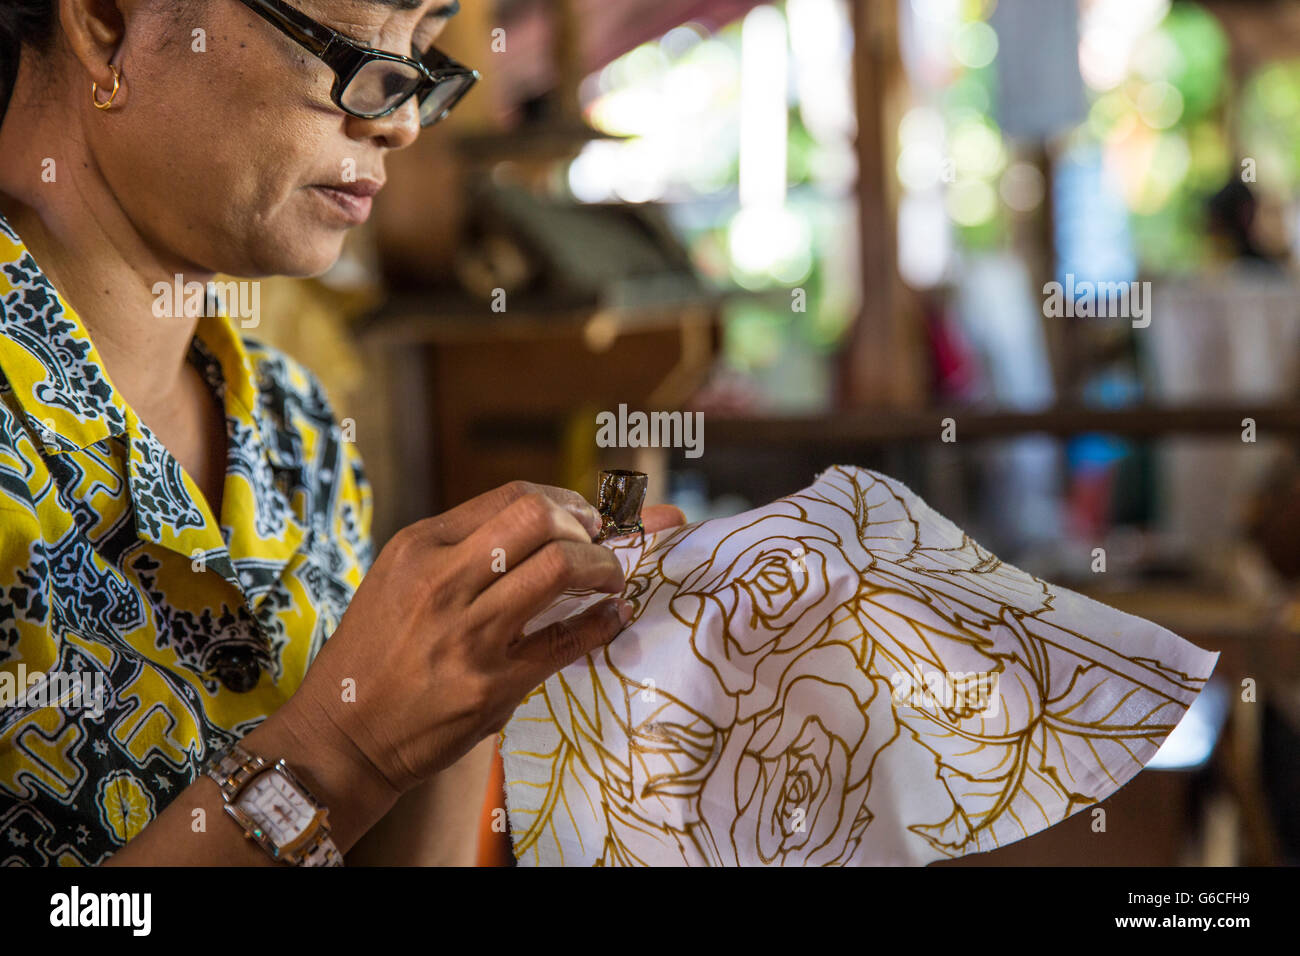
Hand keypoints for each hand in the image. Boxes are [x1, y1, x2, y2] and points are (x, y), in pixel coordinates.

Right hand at [283, 480, 646, 796]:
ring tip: (610, 578)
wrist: (343, 736)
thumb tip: (541, 525)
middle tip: (601, 543)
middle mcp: (442, 582)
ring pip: (560, 569)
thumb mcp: (398, 578)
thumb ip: (459, 548)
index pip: (512, 497)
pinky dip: (602, 623)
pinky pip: (567, 641)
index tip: (583, 516)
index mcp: (419, 547)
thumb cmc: (373, 653)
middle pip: (540, 520)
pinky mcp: (491, 686)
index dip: (563, 501)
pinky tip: (612, 618)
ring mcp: (468, 634)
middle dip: (587, 527)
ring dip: (603, 568)